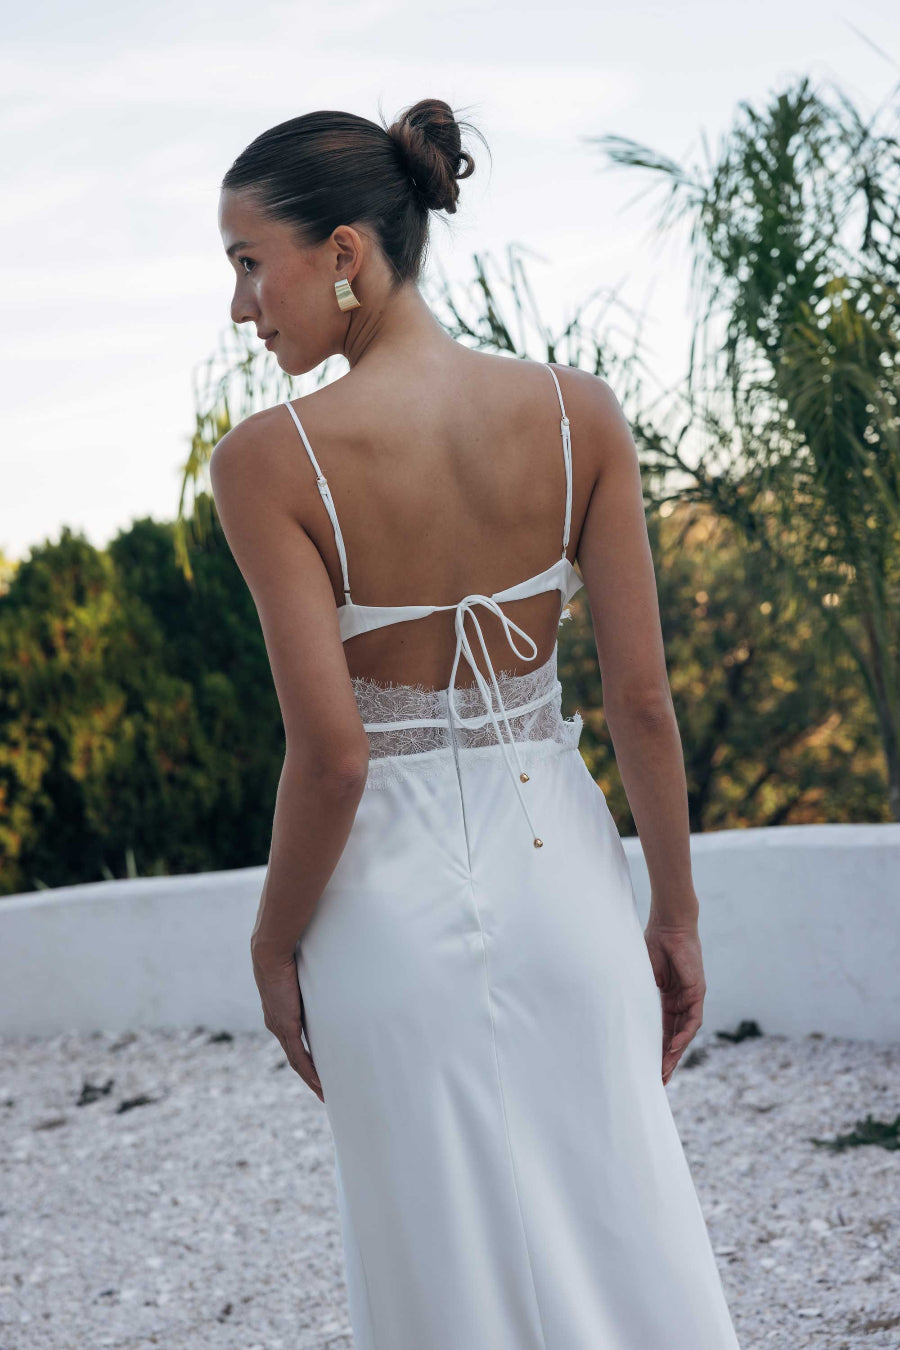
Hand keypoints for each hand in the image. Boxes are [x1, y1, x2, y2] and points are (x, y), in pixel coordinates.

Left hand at [251, 946, 323, 1102]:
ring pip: (296, 1062)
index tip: (317, 1071)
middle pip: (295, 1059)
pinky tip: (320, 1083)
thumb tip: (327, 972)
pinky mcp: (286, 1027)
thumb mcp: (301, 974)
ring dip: (311, 1080)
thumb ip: (310, 982)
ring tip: (325, 1094)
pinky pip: (298, 1056)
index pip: (293, 1043)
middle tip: (324, 1092)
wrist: (270, 953)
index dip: (305, 1059)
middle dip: (309, 1077)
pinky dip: (309, 1072)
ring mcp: (280, 1028)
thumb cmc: (287, 956)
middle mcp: (276, 1025)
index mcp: (279, 1014)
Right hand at [642, 920, 705, 1085]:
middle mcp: (680, 1001)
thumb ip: (637, 995)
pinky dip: (683, 1035)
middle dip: (666, 1059)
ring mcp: (690, 998)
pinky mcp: (697, 992)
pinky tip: (673, 1048)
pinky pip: (692, 1020)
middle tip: (659, 1081)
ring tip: (665, 1071)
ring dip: (675, 1053)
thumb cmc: (651, 944)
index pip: (661, 1030)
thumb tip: (619, 1013)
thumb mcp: (640, 977)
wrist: (668, 925)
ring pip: (684, 1033)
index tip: (647, 1069)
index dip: (655, 1049)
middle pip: (674, 1036)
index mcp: (665, 998)